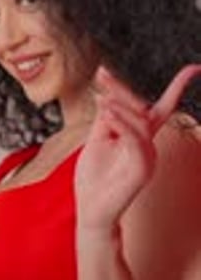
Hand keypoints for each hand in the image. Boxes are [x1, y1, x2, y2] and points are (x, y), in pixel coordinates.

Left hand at [75, 64, 200, 231]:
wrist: (90, 210)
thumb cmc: (94, 178)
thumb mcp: (97, 139)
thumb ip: (107, 117)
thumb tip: (109, 91)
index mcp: (140, 137)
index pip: (163, 107)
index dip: (179, 87)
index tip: (193, 68)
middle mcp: (149, 145)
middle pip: (144, 108)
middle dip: (122, 89)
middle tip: (101, 75)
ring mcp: (148, 157)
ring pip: (140, 121)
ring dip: (118, 105)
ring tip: (99, 98)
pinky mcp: (142, 169)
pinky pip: (134, 139)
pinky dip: (121, 123)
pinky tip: (106, 113)